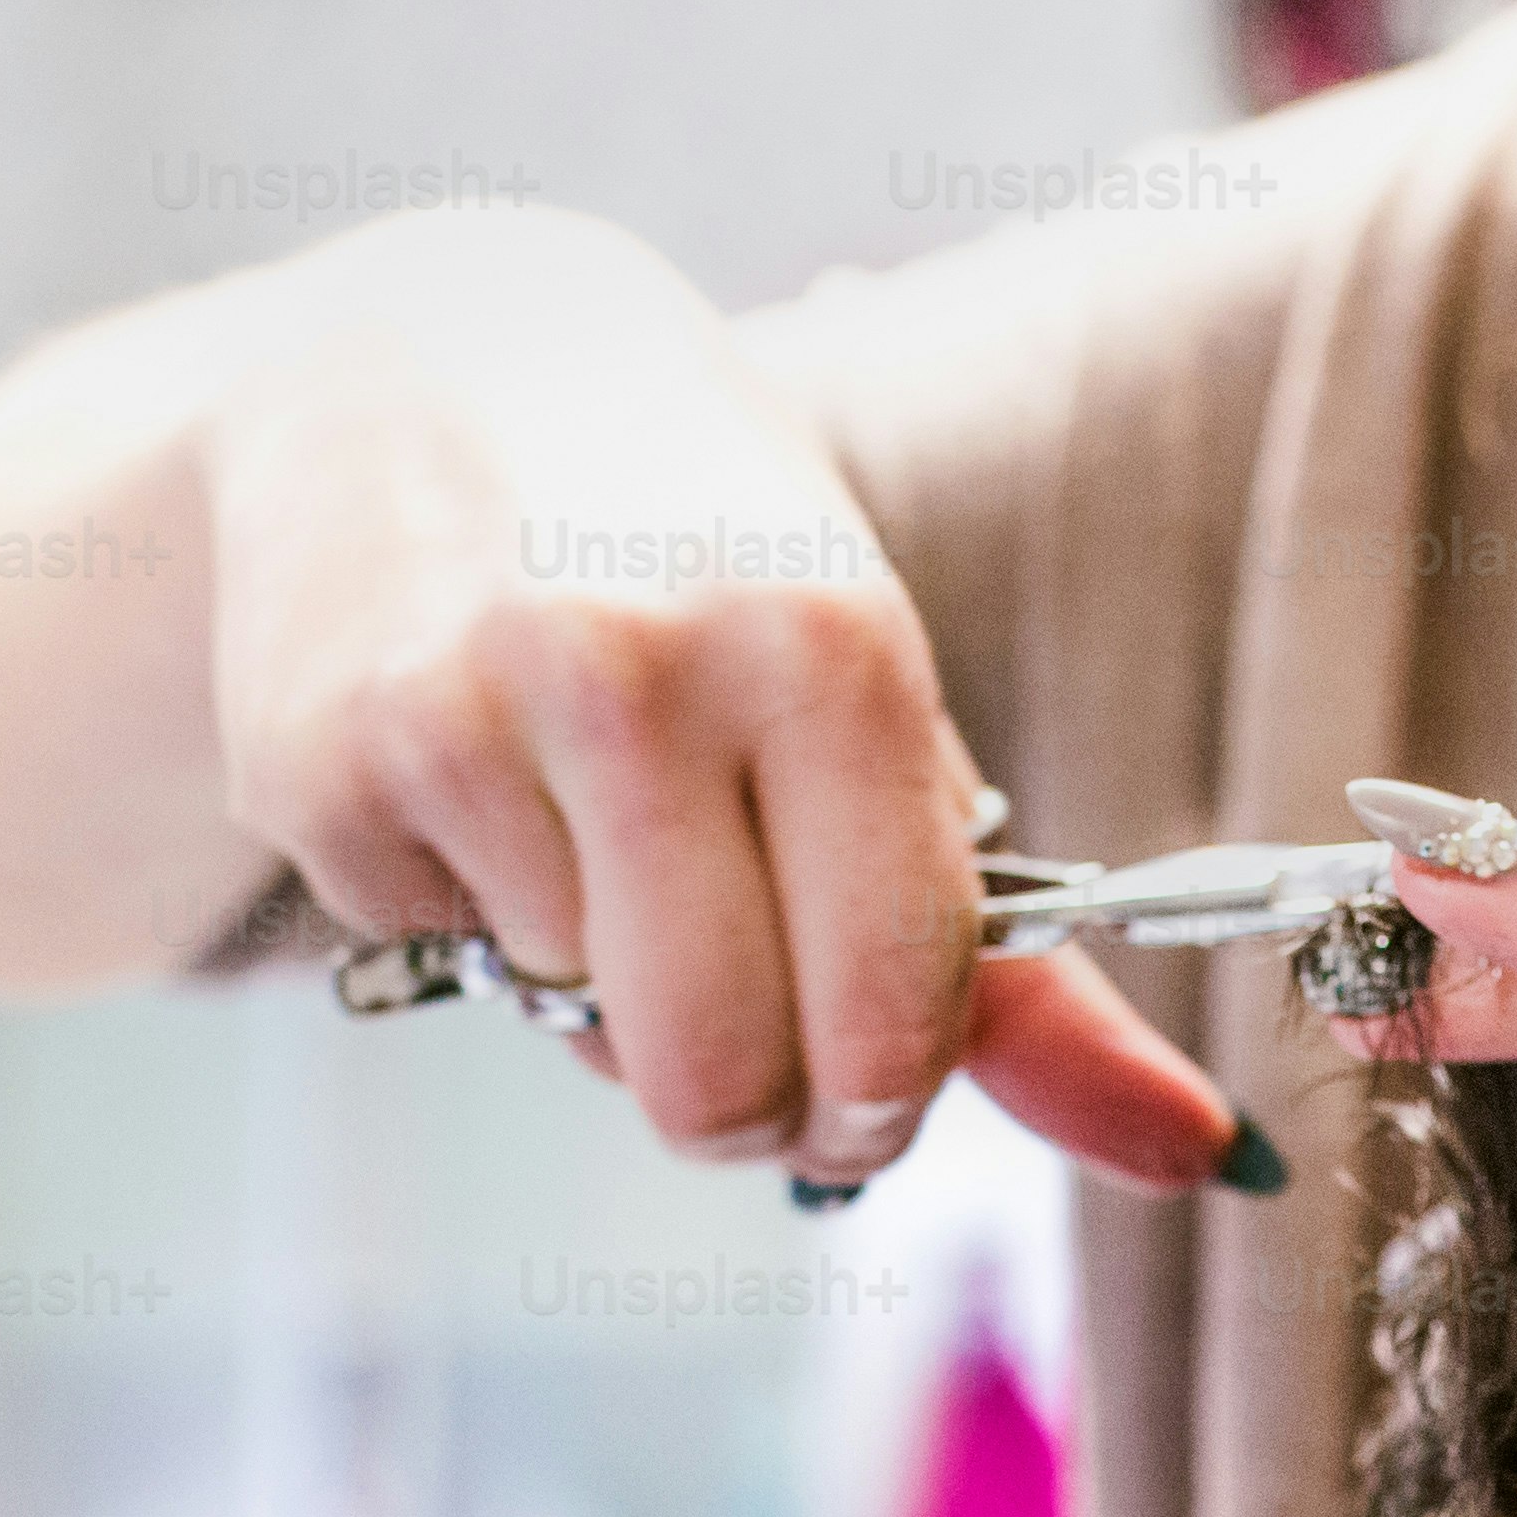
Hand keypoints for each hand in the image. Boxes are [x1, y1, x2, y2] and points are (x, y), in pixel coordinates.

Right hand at [192, 256, 1246, 1193]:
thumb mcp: (876, 706)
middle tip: (737, 1020)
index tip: (864, 1081)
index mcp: (830, 646)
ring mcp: (464, 716)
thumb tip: (1193, 1156)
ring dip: (607, 982)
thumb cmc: (700, 552)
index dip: (883, 1101)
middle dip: (747, 1102)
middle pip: (721, 1084)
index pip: (892, 1016)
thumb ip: (1019, 959)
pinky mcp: (323, 766)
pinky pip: (449, 962)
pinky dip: (479, 914)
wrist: (422, 361)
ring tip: (596, 817)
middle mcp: (643, 670)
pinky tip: (479, 769)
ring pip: (584, 1035)